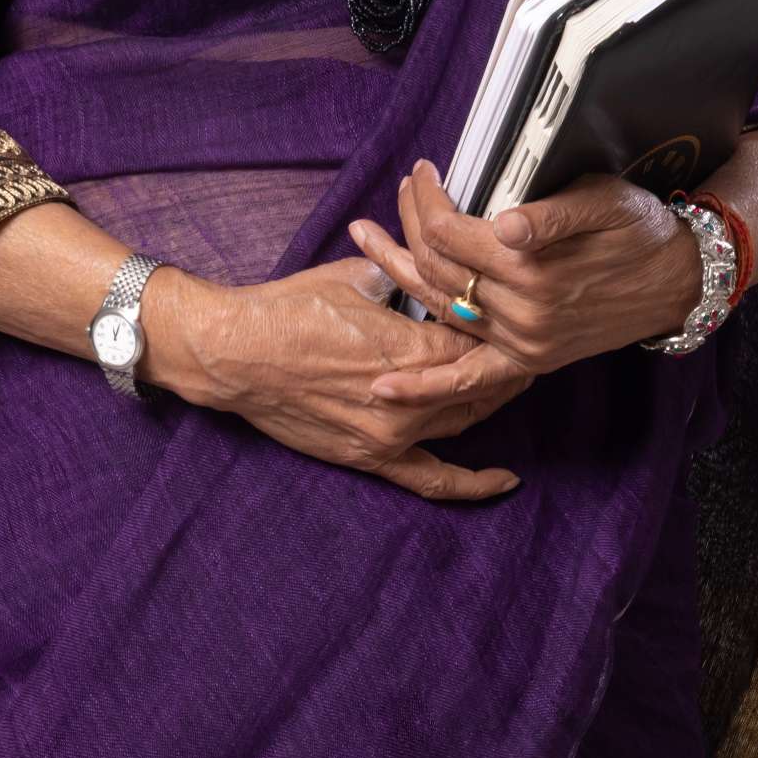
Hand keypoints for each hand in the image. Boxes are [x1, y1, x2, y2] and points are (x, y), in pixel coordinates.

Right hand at [143, 257, 532, 502]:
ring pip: (464, 422)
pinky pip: (431, 479)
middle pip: (480, 385)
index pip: (477, 341)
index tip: (511, 311)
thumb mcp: (356, 278)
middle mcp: (409, 400)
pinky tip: (504, 481)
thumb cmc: (287, 310)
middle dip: (506, 363)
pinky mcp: (370, 457)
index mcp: (411, 350)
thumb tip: (427, 273)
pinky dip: (470, 484)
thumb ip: (403, 279)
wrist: (233, 354)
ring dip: (490, 403)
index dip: (497, 326)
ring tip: (510, 384)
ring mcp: (391, 435)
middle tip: (524, 343)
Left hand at [347, 163, 704, 383]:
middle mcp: (523, 312)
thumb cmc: (640, 230)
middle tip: (403, 190)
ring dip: (395, 274)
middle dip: (410, 223)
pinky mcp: (527, 361)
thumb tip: (504, 225)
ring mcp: (522, 342)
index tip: (423, 173)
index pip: (449, 231)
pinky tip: (386, 390)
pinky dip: (427, 386)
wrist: (677, 280)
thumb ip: (551, 214)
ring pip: (439, 307)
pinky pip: (469, 378)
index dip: (428, 199)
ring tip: (362, 238)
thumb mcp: (604, 202)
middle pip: (437, 265)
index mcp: (533, 268)